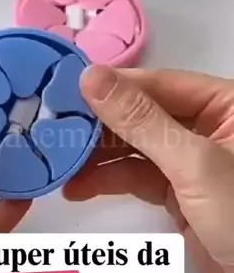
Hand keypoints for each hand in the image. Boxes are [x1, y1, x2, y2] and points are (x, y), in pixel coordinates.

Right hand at [64, 66, 233, 272]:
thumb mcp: (192, 163)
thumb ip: (140, 120)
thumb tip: (94, 78)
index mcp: (227, 105)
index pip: (160, 84)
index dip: (114, 86)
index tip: (66, 88)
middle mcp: (211, 127)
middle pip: (143, 114)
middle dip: (100, 125)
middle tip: (54, 129)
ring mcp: (194, 162)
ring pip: (136, 147)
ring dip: (97, 157)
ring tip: (60, 163)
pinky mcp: (181, 194)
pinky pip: (138, 177)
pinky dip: (109, 181)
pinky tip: (78, 187)